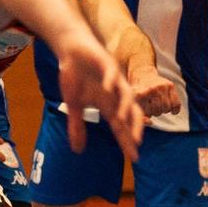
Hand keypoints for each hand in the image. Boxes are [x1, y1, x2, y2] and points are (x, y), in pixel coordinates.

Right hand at [56, 35, 142, 162]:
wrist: (71, 50)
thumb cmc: (75, 76)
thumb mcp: (74, 106)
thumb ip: (77, 126)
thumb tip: (77, 150)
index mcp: (108, 104)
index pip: (121, 126)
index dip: (127, 140)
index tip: (134, 157)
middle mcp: (115, 93)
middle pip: (131, 112)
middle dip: (134, 127)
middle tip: (136, 143)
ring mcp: (113, 78)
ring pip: (126, 93)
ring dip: (125, 106)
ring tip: (122, 119)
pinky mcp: (106, 62)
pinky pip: (112, 72)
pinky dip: (111, 80)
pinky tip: (109, 88)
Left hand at [130, 67, 181, 117]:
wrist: (142, 73)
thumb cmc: (137, 93)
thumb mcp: (135, 104)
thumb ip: (141, 117)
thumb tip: (151, 122)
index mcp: (139, 94)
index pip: (146, 113)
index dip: (146, 115)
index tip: (142, 110)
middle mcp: (151, 88)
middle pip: (157, 111)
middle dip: (154, 112)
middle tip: (150, 106)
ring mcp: (162, 86)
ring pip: (167, 108)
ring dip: (163, 110)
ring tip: (157, 104)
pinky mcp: (170, 85)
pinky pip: (176, 104)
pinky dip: (174, 110)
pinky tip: (171, 111)